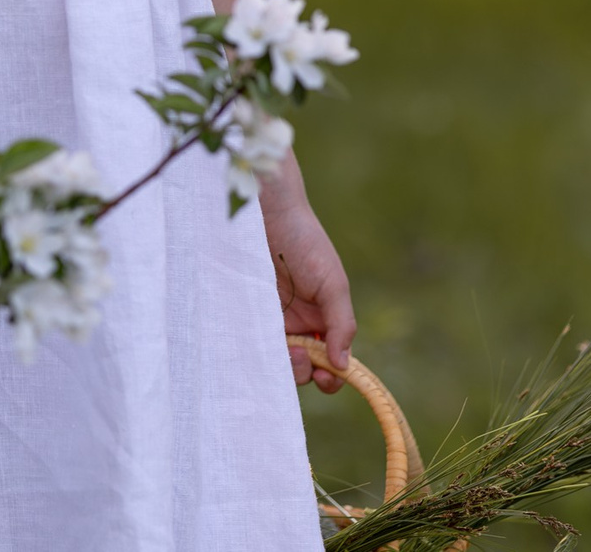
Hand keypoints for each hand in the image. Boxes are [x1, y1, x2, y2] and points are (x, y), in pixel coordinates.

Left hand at [263, 195, 354, 394]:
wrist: (267, 212)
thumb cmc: (305, 242)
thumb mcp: (333, 283)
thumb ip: (341, 324)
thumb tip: (344, 366)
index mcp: (324, 320)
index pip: (331, 360)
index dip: (331, 376)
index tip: (325, 377)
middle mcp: (298, 324)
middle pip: (303, 366)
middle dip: (304, 371)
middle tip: (300, 354)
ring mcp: (271, 320)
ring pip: (277, 359)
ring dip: (283, 364)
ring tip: (286, 347)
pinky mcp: (246, 313)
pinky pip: (251, 342)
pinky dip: (257, 351)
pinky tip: (261, 344)